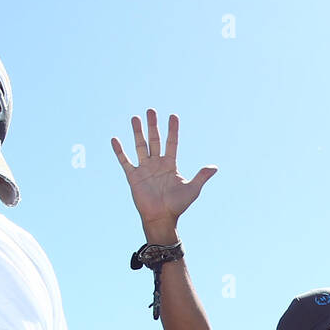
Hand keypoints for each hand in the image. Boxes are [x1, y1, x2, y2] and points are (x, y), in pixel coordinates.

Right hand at [111, 110, 216, 235]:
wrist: (161, 218)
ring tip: (135, 118)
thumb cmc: (177, 206)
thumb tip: (215, 167)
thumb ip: (201, 176)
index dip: (173, 130)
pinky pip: (125, 161)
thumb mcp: (192, 189)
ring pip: (140, 146)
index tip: (173, 116)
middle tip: (151, 110)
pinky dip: (119, 151)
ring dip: (137, 132)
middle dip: (152, 125)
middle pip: (154, 140)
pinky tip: (115, 139)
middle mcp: (157, 164)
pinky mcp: (133, 177)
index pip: (172, 143)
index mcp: (170, 165)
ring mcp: (144, 169)